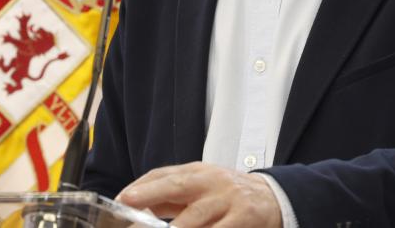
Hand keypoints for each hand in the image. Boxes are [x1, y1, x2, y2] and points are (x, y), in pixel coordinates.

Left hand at [117, 162, 281, 227]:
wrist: (273, 198)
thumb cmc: (229, 195)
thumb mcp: (201, 188)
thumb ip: (172, 197)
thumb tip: (136, 204)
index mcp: (197, 172)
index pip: (163, 174)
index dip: (141, 186)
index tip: (122, 198)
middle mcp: (211, 182)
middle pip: (177, 185)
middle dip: (150, 193)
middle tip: (128, 202)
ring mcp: (227, 200)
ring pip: (196, 215)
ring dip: (176, 227)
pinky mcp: (243, 218)